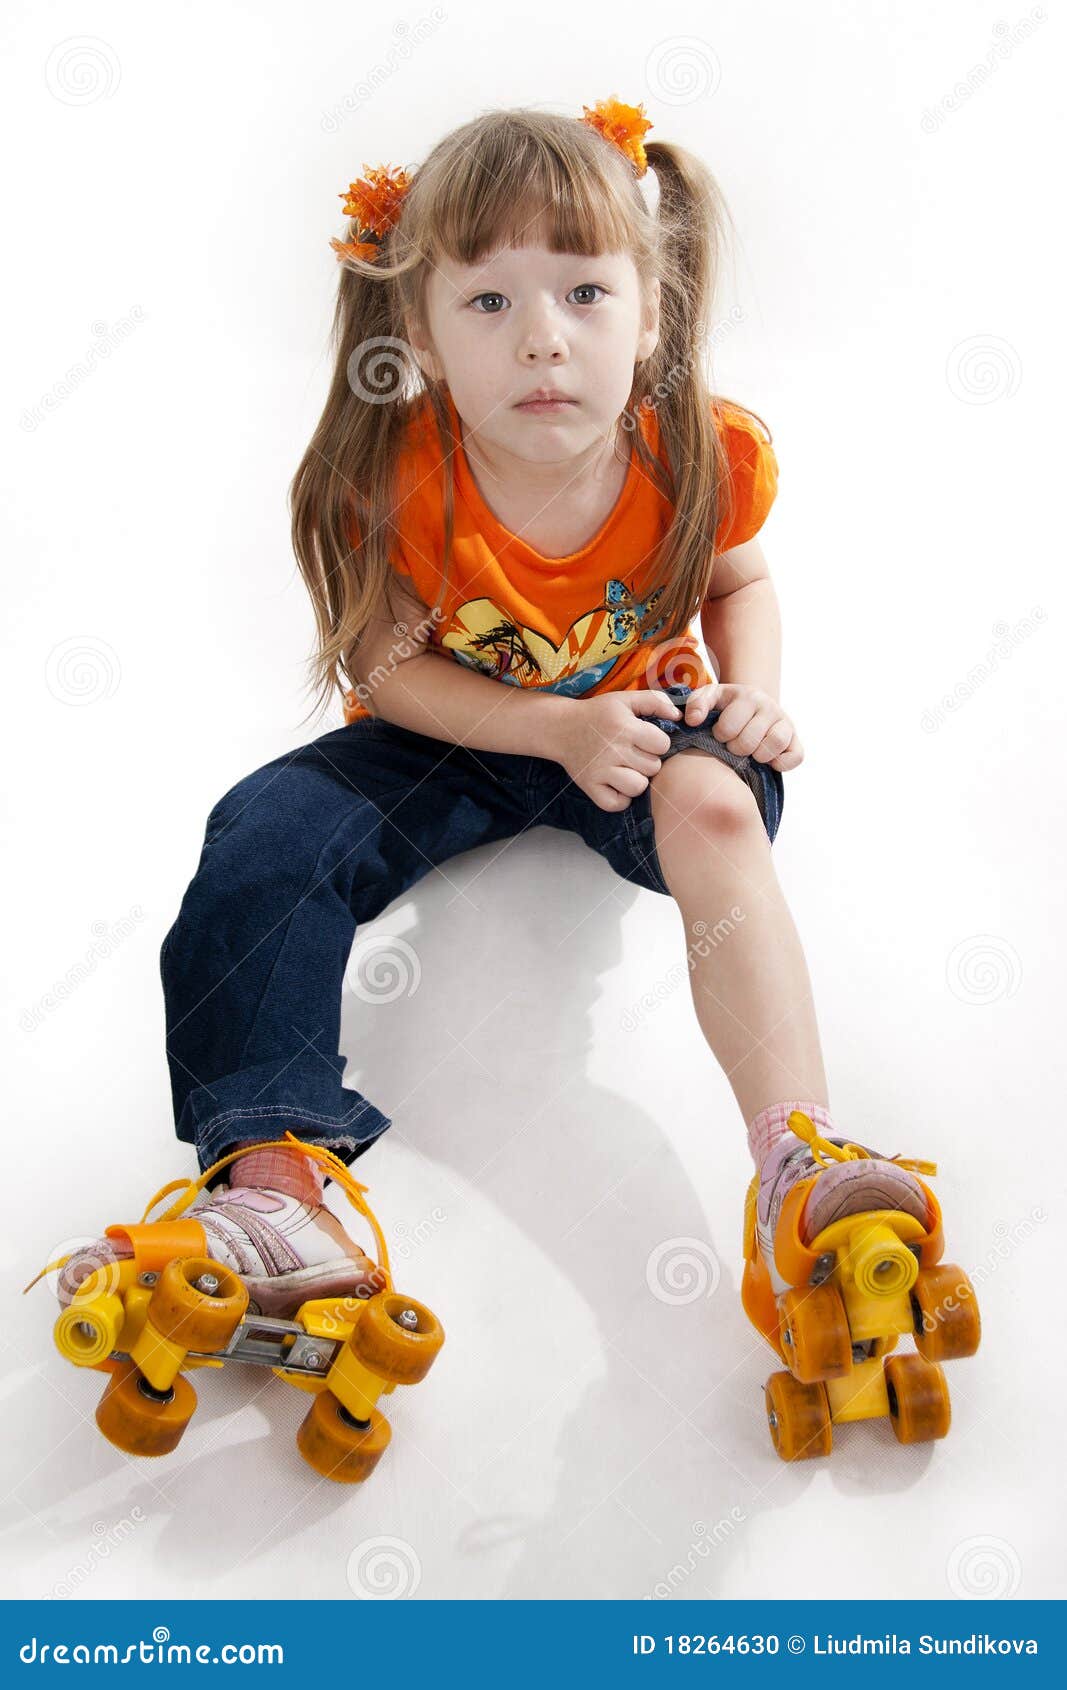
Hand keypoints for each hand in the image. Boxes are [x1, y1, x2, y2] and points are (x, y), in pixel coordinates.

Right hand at [554, 690, 682, 811]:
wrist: (560, 728)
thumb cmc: (598, 713)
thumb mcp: (625, 699)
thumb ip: (655, 701)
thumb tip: (680, 716)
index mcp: (624, 728)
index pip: (662, 745)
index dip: (657, 742)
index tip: (645, 739)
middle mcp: (612, 750)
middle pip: (653, 767)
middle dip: (648, 761)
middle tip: (633, 753)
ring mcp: (600, 771)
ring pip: (638, 787)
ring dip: (637, 780)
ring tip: (626, 769)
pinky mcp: (590, 786)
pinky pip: (617, 804)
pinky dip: (621, 798)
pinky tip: (617, 784)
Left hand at [681, 681, 803, 770]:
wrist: (755, 703)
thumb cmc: (728, 705)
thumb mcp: (709, 697)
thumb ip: (696, 704)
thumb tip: (692, 721)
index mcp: (747, 696)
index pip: (728, 727)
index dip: (720, 735)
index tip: (720, 733)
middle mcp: (770, 707)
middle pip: (749, 740)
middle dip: (736, 748)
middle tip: (734, 745)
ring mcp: (786, 723)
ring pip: (775, 744)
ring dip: (758, 756)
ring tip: (751, 753)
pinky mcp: (795, 740)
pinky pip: (795, 757)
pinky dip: (781, 763)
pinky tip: (768, 760)